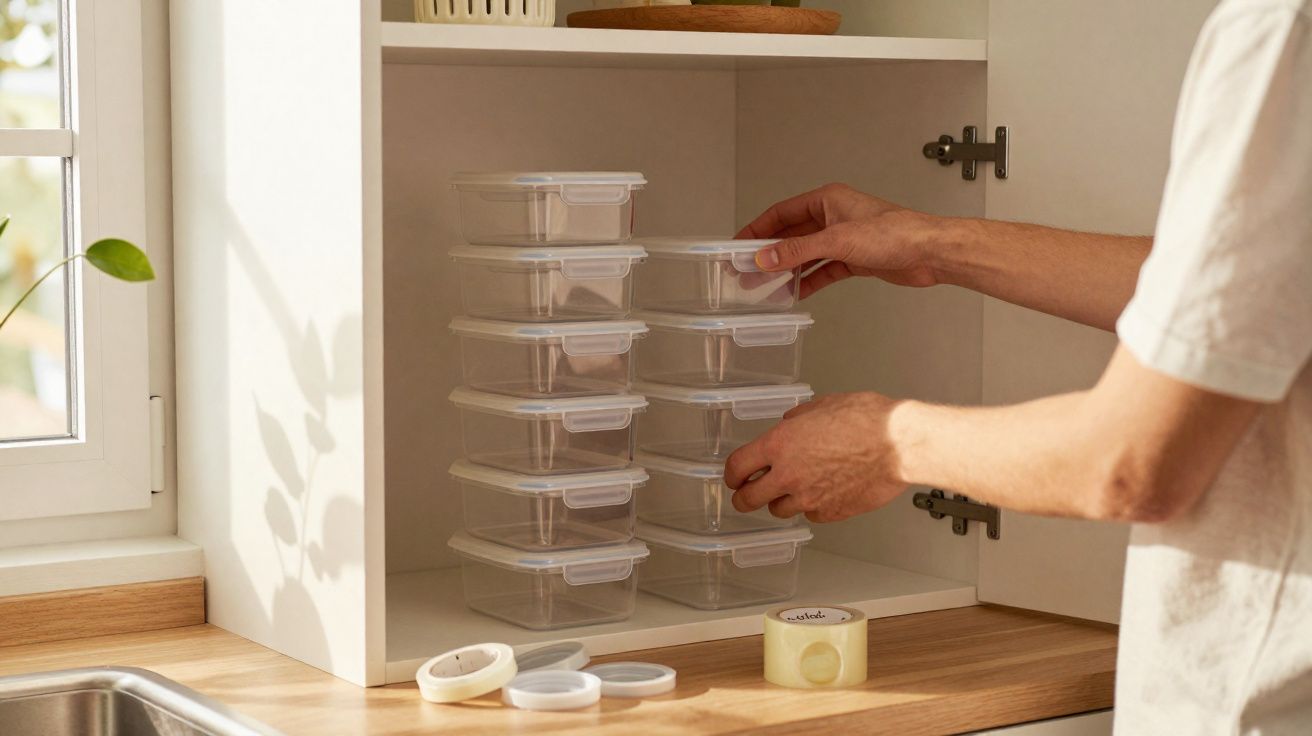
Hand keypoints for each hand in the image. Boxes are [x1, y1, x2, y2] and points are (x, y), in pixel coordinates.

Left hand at [724, 392, 907, 522]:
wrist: (898, 444)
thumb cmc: (867, 420)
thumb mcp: (823, 406)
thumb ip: (798, 419)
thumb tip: (790, 424)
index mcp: (780, 445)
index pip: (736, 467)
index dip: (731, 474)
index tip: (733, 477)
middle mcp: (788, 475)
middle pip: (748, 499)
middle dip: (744, 497)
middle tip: (748, 494)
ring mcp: (809, 498)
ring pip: (779, 510)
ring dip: (780, 502)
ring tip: (792, 491)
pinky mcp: (831, 513)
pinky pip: (810, 516)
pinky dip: (811, 508)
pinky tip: (822, 494)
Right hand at [738, 183, 944, 297]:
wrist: (928, 253)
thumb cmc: (894, 233)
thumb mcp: (837, 241)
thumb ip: (797, 251)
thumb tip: (765, 257)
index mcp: (828, 200)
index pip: (782, 212)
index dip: (759, 228)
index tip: (740, 244)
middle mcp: (833, 216)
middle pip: (792, 234)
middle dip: (770, 253)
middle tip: (747, 270)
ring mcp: (844, 238)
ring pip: (806, 254)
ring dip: (787, 270)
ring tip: (765, 286)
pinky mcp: (854, 259)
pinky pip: (822, 269)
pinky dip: (808, 280)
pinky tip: (795, 293)